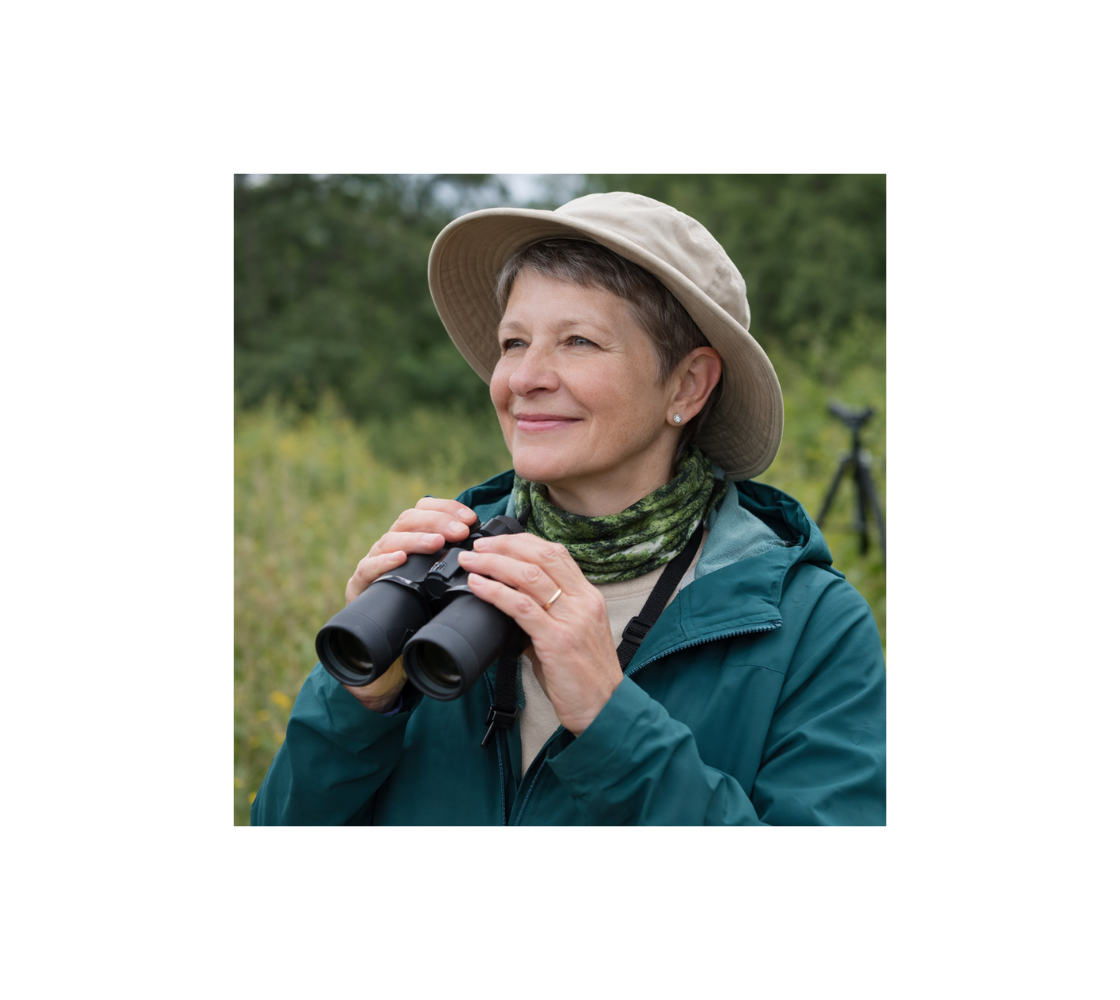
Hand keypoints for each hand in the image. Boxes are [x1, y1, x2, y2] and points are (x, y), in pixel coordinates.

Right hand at [341, 497, 477, 710]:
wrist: (388, 653)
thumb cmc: (422, 614)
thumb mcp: (445, 587)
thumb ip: (462, 571)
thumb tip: (500, 560)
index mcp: (412, 541)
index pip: (425, 510)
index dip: (447, 508)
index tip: (470, 518)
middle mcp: (391, 547)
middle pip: (409, 519)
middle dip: (436, 521)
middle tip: (460, 531)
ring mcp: (373, 564)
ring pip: (390, 539)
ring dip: (416, 538)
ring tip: (437, 542)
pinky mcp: (359, 586)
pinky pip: (367, 568)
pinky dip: (383, 561)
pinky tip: (399, 559)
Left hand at [458, 534, 620, 734]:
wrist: (605, 709)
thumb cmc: (585, 677)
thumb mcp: (573, 635)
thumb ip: (548, 616)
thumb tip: (511, 604)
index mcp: (589, 597)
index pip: (556, 553)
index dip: (523, 541)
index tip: (497, 541)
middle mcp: (583, 602)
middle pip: (542, 555)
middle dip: (505, 545)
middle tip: (478, 546)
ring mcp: (572, 619)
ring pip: (530, 575)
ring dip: (494, 563)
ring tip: (471, 561)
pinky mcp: (557, 640)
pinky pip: (521, 606)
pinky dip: (495, 592)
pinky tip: (478, 586)